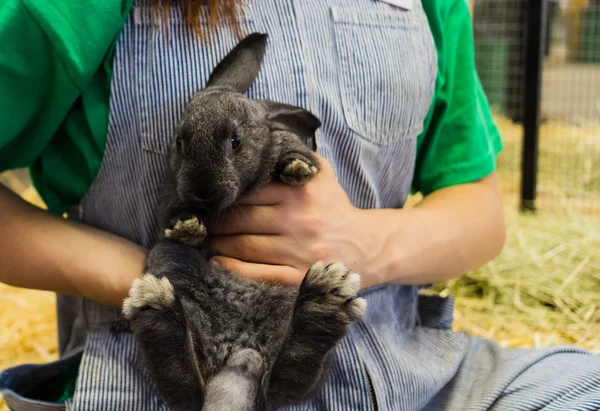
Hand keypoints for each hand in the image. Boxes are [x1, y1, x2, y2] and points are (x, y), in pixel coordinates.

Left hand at [208, 155, 372, 286]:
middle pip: (240, 219)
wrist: (365, 246)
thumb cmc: (335, 207)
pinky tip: (215, 262)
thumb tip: (260, 141)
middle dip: (214, 221)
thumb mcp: (321, 174)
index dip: (224, 195)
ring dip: (217, 243)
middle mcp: (298, 220)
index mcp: (300, 192)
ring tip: (204, 239)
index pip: (249, 191)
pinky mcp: (298, 277)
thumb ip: (293, 157)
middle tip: (198, 220)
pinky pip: (257, 273)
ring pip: (243, 246)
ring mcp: (298, 251)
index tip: (207, 197)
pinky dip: (232, 268)